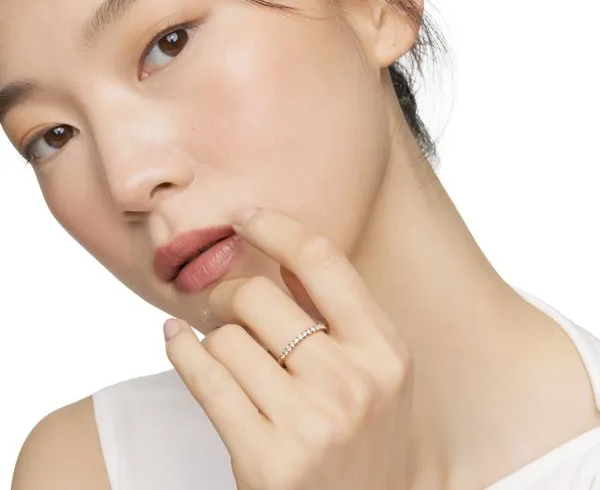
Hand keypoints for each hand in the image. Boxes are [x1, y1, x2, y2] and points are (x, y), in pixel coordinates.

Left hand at [163, 207, 413, 489]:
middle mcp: (352, 383)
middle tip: (225, 303)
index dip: (276, 227)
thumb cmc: (367, 439)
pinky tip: (176, 341)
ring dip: (215, 335)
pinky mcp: (266, 460)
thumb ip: (334, 310)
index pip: (322, 260)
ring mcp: (310, 423)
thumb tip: (281, 247)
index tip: (245, 216)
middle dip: (230, 292)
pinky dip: (180, 351)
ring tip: (224, 349)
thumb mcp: (375, 372)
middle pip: (258, 295)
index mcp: (386, 351)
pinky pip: (204, 379)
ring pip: (226, 337)